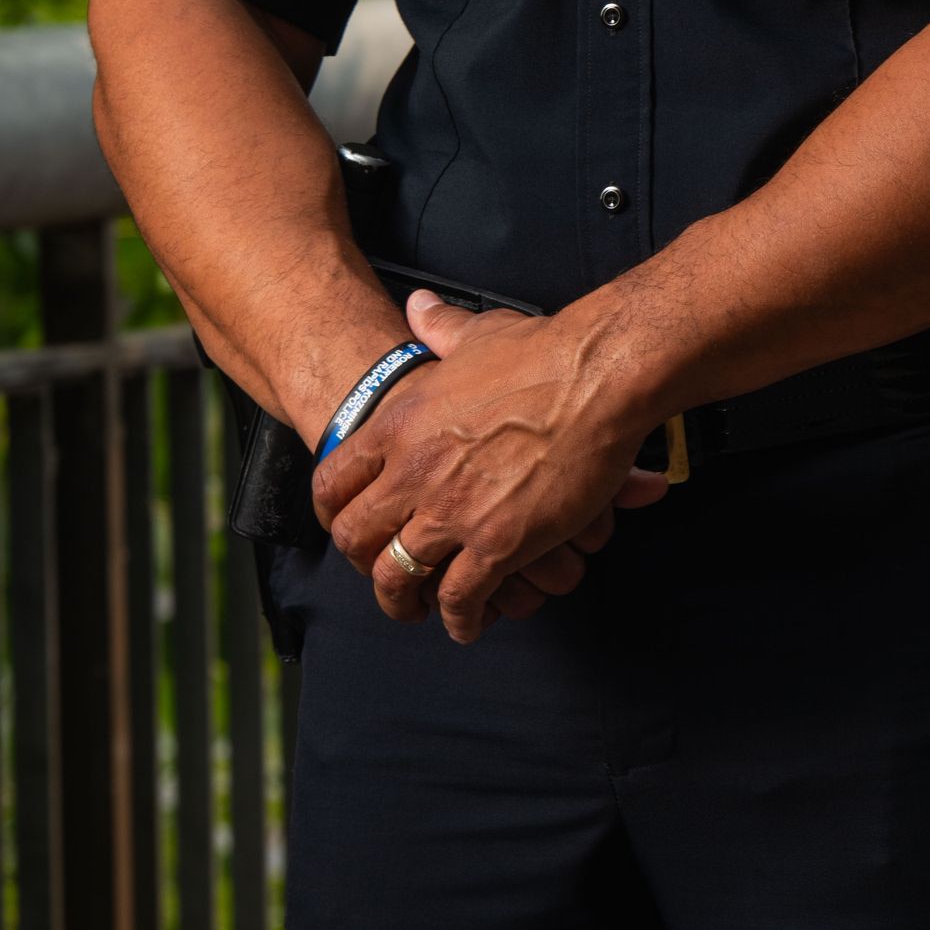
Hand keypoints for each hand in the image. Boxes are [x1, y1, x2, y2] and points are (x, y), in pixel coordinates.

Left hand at [311, 289, 669, 642]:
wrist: (596, 376)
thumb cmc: (543, 352)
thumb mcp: (476, 334)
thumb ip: (439, 327)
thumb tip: (417, 306)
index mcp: (400, 424)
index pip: (333, 483)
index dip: (334, 513)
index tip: (346, 527)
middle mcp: (413, 471)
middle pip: (357, 540)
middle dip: (364, 565)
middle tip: (382, 575)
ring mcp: (452, 511)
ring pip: (398, 577)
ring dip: (404, 602)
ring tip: (419, 610)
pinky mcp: (496, 543)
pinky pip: (458, 598)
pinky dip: (460, 619)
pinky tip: (467, 623)